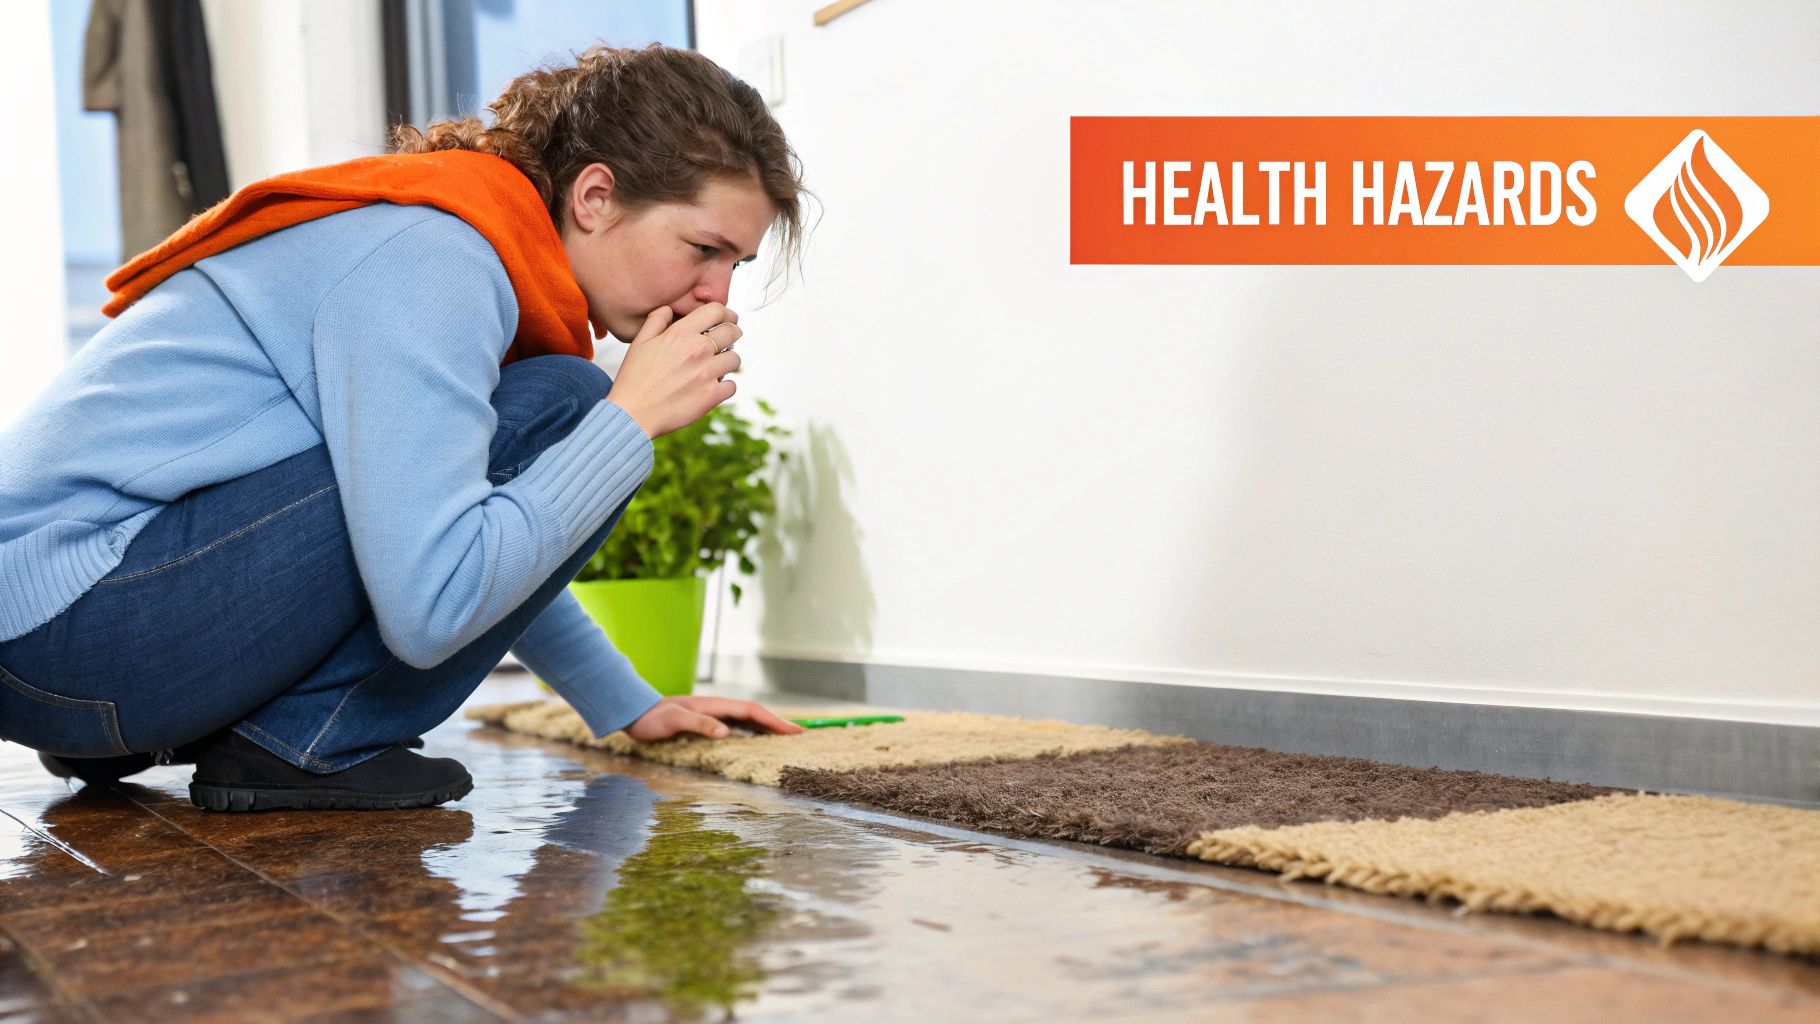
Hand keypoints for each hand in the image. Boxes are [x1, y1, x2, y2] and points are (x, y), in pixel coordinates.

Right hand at [605, 303, 743, 438]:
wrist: (633, 413)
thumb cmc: (634, 378)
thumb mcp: (640, 342)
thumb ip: (656, 320)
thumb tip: (669, 309)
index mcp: (681, 333)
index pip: (717, 310)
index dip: (725, 314)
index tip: (725, 320)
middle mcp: (698, 349)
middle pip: (732, 332)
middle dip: (731, 334)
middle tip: (724, 342)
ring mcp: (707, 373)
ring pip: (735, 359)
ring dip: (727, 361)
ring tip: (715, 367)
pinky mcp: (712, 395)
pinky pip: (732, 385)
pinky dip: (724, 386)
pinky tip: (711, 387)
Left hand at [623, 695, 805, 741]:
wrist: (636, 713)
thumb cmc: (653, 719)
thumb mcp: (675, 721)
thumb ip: (700, 724)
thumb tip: (727, 732)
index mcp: (715, 705)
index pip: (752, 712)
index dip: (774, 721)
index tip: (793, 731)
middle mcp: (718, 708)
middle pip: (755, 714)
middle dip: (777, 723)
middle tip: (799, 735)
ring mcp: (714, 714)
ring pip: (748, 719)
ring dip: (767, 727)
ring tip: (785, 738)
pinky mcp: (708, 722)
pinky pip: (737, 725)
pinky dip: (752, 731)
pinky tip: (756, 740)